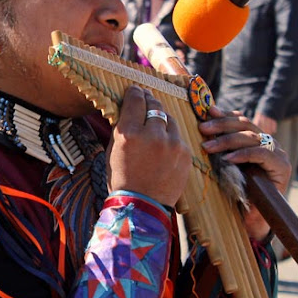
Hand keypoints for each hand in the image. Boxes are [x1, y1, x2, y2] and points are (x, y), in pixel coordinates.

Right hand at [106, 86, 191, 206]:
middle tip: (146, 99)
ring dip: (162, 117)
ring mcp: (172, 144)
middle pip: (154, 105)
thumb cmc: (121, 179)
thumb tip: (130, 108)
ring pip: (169, 118)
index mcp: (129, 133)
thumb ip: (122, 127)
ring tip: (156, 121)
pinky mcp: (185, 154)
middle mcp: (152, 135)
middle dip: (149, 100)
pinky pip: (178, 136)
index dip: (135, 92)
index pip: (136, 99)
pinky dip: (171, 136)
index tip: (135, 90)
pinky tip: (164, 142)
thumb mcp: (113, 150)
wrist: (141, 207)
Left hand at [198, 105, 291, 199]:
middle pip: (245, 125)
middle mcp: (270, 143)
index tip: (207, 112)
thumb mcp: (226, 163)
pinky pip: (260, 154)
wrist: (254, 216)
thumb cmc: (237, 189)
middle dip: (222, 125)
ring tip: (207, 147)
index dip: (225, 115)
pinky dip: (242, 155)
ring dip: (226, 140)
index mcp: (258, 139)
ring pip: (251, 137)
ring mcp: (278, 153)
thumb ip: (221, 146)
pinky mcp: (281, 166)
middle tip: (202, 128)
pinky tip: (227, 158)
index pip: (242, 121)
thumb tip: (203, 127)